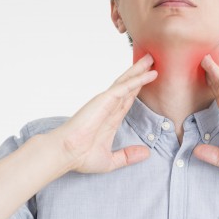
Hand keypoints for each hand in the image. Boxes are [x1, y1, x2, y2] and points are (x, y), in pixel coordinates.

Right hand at [49, 54, 157, 172]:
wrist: (66, 154)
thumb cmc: (81, 157)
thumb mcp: (111, 160)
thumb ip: (128, 156)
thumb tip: (147, 153)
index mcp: (111, 118)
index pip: (128, 99)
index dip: (138, 88)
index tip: (147, 79)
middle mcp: (110, 106)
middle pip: (129, 85)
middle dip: (139, 73)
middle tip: (151, 61)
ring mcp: (107, 101)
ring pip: (127, 82)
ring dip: (140, 70)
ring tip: (151, 59)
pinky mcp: (105, 100)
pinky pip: (125, 87)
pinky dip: (138, 80)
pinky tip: (150, 74)